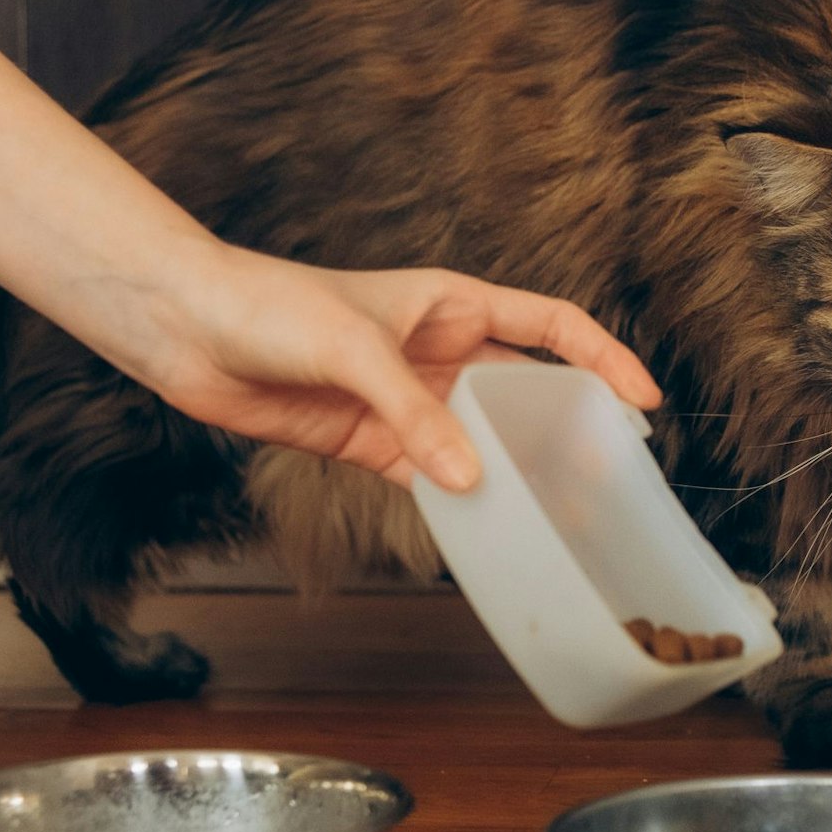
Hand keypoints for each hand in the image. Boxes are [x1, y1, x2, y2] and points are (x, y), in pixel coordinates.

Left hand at [119, 245, 660, 490]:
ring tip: (555, 514)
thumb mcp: (356, 350)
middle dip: (567, 429)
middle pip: (525, 392)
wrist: (188, 328)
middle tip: (606, 476)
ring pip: (481, 442)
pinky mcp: (369, 442)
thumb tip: (471, 478)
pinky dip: (455, 503)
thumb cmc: (270, 305)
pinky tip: (479, 528)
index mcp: (453, 304)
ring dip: (513, 474)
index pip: (552, 326)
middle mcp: (439, 352)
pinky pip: (429, 477)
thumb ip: (416, 413)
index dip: (603, 359)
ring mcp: (406, 401)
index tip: (643, 402)